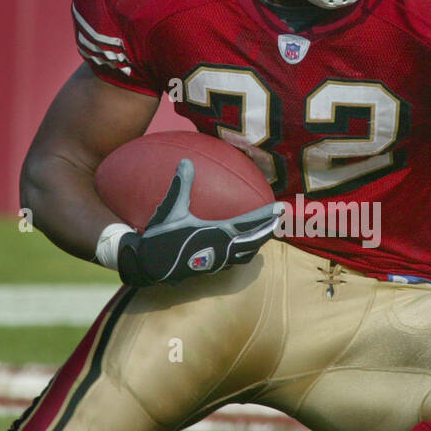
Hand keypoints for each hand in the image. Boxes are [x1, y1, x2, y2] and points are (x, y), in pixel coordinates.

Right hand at [115, 159, 281, 286]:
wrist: (150, 265)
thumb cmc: (161, 237)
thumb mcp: (171, 209)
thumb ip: (181, 185)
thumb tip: (185, 161)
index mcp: (217, 233)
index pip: (249, 223)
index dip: (266, 215)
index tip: (280, 208)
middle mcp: (222, 249)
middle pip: (255, 240)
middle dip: (268, 230)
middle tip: (279, 220)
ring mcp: (218, 261)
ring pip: (246, 254)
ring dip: (257, 243)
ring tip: (265, 233)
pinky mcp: (211, 269)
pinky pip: (234, 261)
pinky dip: (243, 253)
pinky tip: (241, 247)